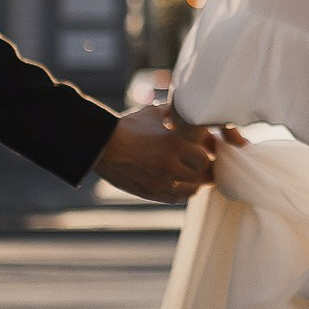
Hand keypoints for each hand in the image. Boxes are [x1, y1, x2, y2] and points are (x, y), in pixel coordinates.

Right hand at [97, 103, 227, 204]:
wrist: (101, 146)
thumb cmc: (127, 127)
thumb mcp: (153, 113)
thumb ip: (174, 112)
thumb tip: (188, 109)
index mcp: (174, 146)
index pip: (204, 158)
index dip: (206, 155)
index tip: (205, 151)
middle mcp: (169, 167)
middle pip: (200, 176)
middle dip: (202, 170)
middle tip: (201, 164)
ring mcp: (160, 183)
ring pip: (190, 191)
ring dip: (193, 183)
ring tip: (190, 175)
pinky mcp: (150, 193)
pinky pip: (175, 199)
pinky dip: (181, 192)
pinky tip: (179, 184)